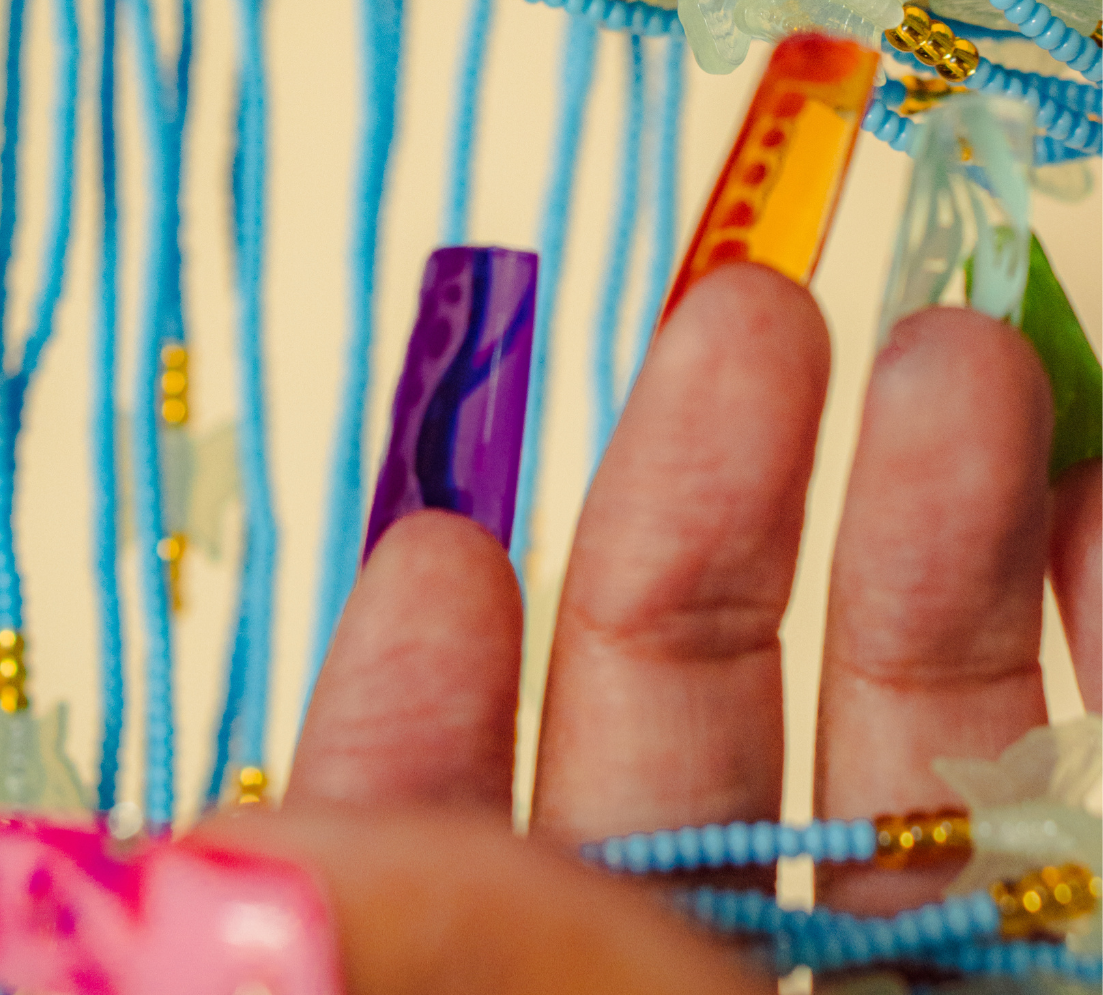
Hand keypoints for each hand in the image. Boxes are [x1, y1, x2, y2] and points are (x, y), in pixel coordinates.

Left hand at [239, 271, 1098, 983]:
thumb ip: (399, 975)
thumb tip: (222, 837)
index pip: (451, 887)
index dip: (428, 723)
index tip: (439, 548)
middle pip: (693, 779)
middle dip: (710, 530)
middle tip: (740, 310)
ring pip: (918, 770)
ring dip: (931, 536)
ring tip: (951, 348)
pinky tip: (1090, 483)